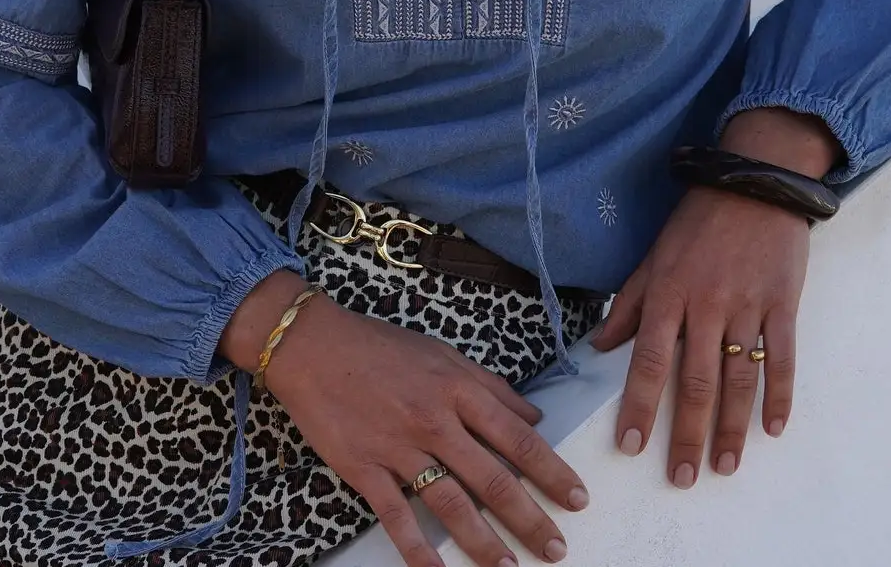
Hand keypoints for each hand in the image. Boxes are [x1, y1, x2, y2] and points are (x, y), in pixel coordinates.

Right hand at [222, 274, 588, 566]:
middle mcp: (434, 420)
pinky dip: (418, 550)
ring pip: (451, 503)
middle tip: (557, 548)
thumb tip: (533, 417)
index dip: (551, 470)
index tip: (578, 497)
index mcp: (457, 388)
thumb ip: (489, 386)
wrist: (313, 345)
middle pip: (492, 478)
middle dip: (530, 517)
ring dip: (484, 542)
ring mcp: (398, 447)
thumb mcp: (442, 353)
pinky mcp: (364, 469)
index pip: (517, 437)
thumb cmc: (379, 346)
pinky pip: (397, 517)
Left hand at [589, 108, 839, 487]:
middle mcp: (705, 303)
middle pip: (695, 380)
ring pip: (738, 378)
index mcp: (668, 291)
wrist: (753, 182)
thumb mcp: (652, 256)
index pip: (648, 359)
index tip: (631, 446)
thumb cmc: (696, 221)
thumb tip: (598, 346)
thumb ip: (628, 304)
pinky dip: (779, 395)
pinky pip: (781, 358)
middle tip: (683, 476)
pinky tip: (773, 429)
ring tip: (725, 466)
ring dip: (732, 428)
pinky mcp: (782, 303)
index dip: (640, 405)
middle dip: (687, 434)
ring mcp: (747, 305)